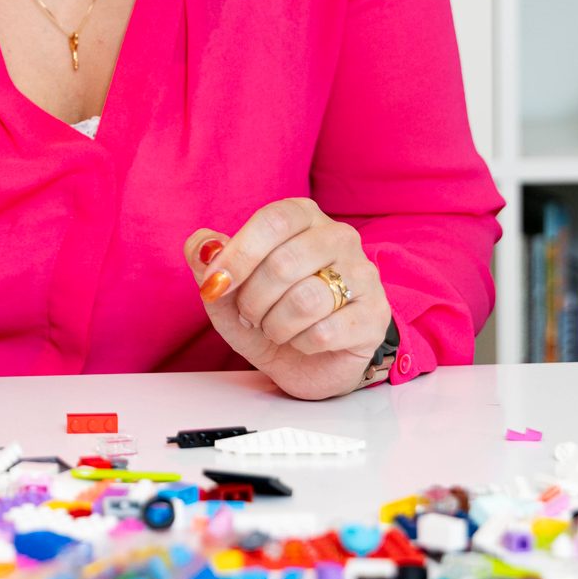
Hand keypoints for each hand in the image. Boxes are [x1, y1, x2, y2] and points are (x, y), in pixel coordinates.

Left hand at [184, 197, 390, 400]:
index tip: (216, 284)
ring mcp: (363, 275)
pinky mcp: (374, 316)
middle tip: (249, 315)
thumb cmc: (268, 313)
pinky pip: (326, 331)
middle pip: (285, 263)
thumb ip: (208, 261)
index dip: (239, 254)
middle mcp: (339, 237)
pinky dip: (301, 343)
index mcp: (303, 217)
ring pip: (306, 299)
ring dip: (276, 325)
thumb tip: (203, 245)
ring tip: (275, 328)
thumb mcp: (227, 290)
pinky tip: (303, 341)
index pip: (273, 220)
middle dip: (253, 300)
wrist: (307, 361)